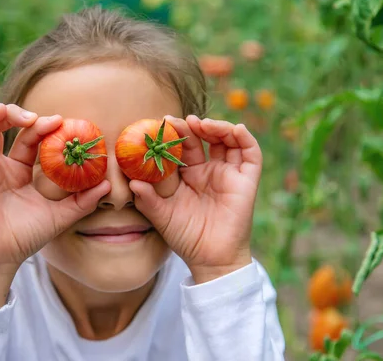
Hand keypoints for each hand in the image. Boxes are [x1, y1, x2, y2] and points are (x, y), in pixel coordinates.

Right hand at [0, 104, 109, 274]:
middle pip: (1, 126)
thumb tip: (108, 185)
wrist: (1, 259)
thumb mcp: (60, 215)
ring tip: (9, 111)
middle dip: (16, 114)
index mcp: (17, 170)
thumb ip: (83, 201)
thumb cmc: (26, 238)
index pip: (28, 138)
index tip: (58, 122)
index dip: (40, 127)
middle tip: (36, 117)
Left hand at [129, 115, 260, 282]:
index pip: (183, 146)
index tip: (163, 123)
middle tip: (179, 121)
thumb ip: (147, 200)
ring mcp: (229, 173)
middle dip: (193, 126)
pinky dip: (245, 138)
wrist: (211, 260)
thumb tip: (132, 182)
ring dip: (217, 126)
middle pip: (204, 138)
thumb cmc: (186, 238)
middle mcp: (210, 170)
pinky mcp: (246, 180)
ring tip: (202, 124)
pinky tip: (234, 129)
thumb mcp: (162, 217)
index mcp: (189, 175)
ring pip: (228, 140)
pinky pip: (251, 154)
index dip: (175, 134)